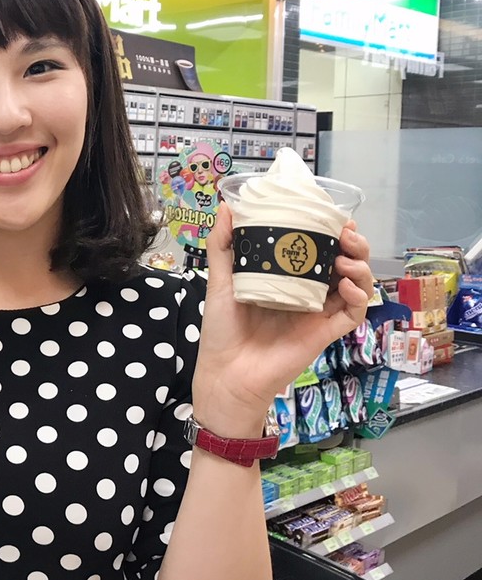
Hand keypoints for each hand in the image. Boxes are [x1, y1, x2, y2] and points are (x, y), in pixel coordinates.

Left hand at [193, 203, 373, 436]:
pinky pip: (352, 315)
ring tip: (348, 257)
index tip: (332, 215)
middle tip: (345, 233)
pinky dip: (358, 298)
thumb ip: (223, 245)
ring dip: (360, 267)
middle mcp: (308, 293)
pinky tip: (349, 286)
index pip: (319, 249)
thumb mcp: (220, 280)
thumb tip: (227, 207)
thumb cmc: (223, 329)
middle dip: (353, 244)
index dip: (331, 231)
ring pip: (356, 286)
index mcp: (286, 278)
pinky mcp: (325, 334)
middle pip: (345, 264)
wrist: (225, 373)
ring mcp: (319, 313)